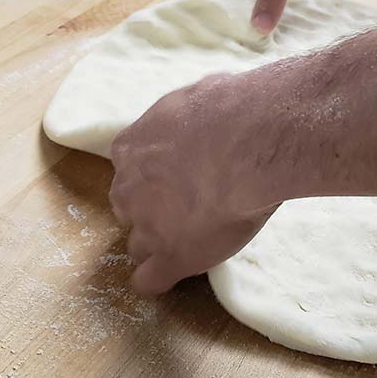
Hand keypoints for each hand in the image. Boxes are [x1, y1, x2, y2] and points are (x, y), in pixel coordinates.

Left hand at [109, 74, 277, 294]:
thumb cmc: (232, 111)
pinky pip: (149, 281)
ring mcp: (146, 226)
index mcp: (131, 147)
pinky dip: (159, 279)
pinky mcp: (170, 258)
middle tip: (190, 208)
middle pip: (129, 209)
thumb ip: (193, 114)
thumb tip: (210, 105)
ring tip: (192, 242)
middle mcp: (128, 188)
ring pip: (138, 246)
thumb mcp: (203, 97)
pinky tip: (175, 275)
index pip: (131, 172)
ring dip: (158, 245)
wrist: (248, 143)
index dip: (156, 178)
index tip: (181, 177)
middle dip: (152, 211)